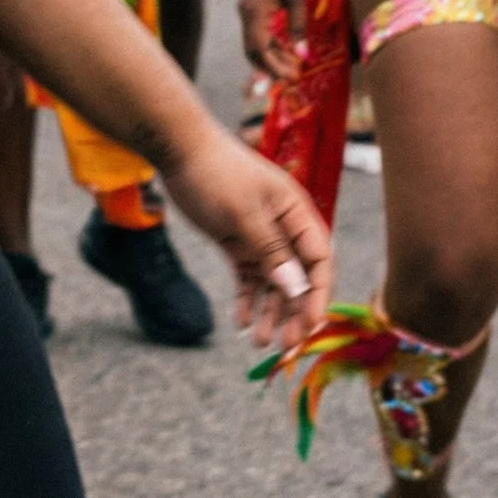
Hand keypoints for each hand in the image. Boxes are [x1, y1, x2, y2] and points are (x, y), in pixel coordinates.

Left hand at [159, 127, 331, 352]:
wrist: (178, 151)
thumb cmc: (216, 174)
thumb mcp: (244, 214)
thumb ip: (270, 251)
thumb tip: (296, 288)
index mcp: (296, 214)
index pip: (319, 260)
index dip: (318, 294)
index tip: (311, 325)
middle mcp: (283, 229)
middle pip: (297, 278)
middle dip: (294, 313)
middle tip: (285, 347)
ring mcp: (260, 237)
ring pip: (272, 283)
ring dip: (269, 312)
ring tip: (258, 343)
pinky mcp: (237, 242)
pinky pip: (248, 277)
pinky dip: (246, 298)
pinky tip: (240, 320)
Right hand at [240, 0, 306, 80]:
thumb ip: (297, 26)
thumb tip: (303, 54)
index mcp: (255, 11)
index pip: (259, 48)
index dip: (273, 66)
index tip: (290, 78)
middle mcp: (245, 13)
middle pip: (252, 49)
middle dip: (271, 66)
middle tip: (291, 77)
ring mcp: (245, 10)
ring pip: (253, 42)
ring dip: (271, 56)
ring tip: (292, 65)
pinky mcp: (250, 6)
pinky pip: (256, 31)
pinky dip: (269, 43)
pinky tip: (285, 48)